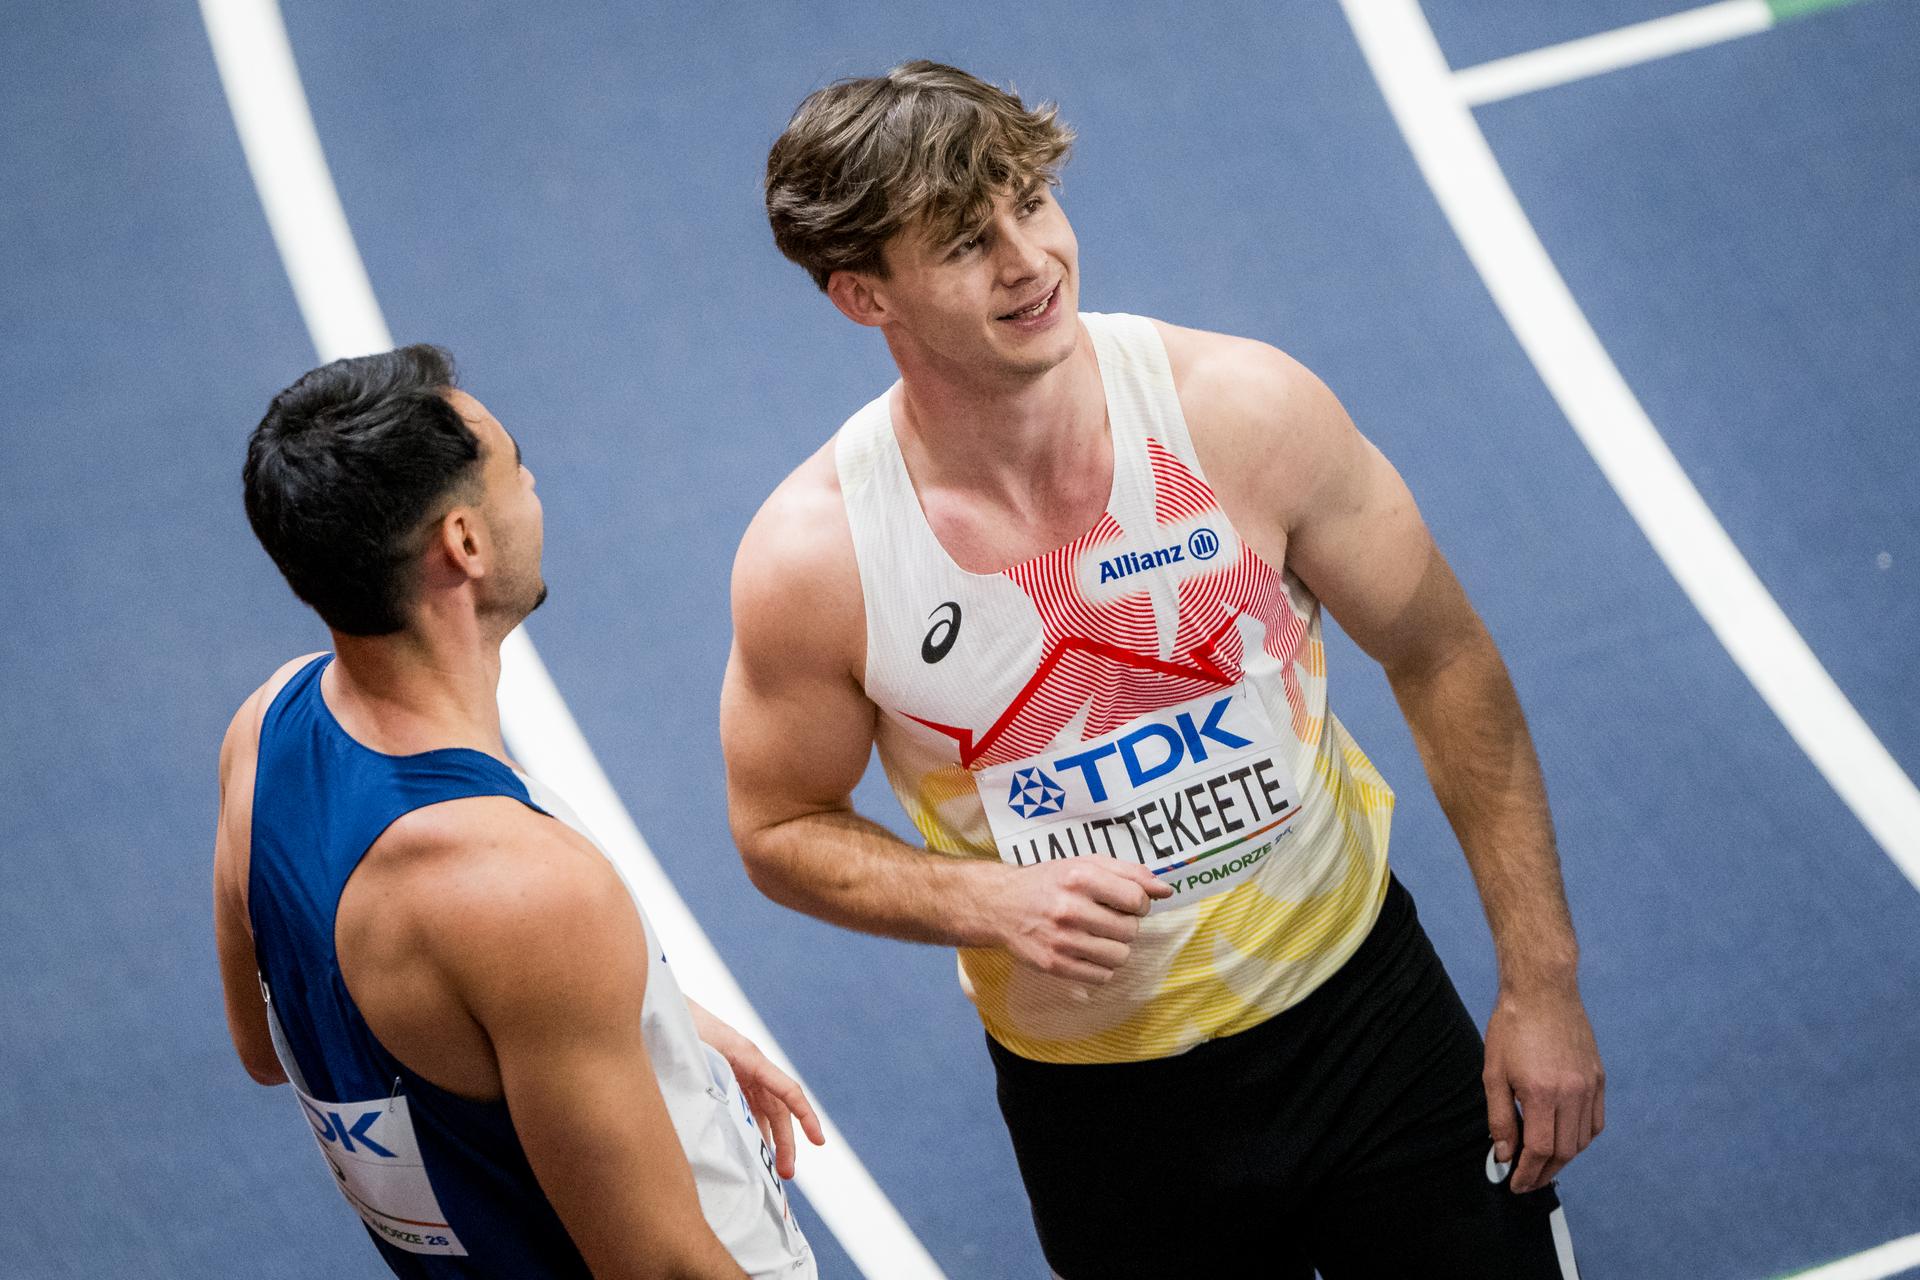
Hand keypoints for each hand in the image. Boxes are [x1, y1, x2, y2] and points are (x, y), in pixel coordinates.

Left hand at [687, 1002, 825, 1178]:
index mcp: (748, 1058)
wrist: (666, 1007)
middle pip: (778, 1109)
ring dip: (772, 1140)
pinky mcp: (728, 1079)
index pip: (786, 1090)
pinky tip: (751, 1151)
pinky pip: (749, 1108)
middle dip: (786, 1142)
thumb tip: (713, 1114)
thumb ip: (706, 1075)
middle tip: (786, 1174)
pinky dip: (754, 1130)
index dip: (805, 1115)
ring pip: (765, 1112)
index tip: (819, 1141)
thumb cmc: (681, 1024)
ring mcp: (740, 1074)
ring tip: (773, 1172)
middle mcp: (750, 1067)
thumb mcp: (695, 1049)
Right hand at [986, 858, 1173, 983]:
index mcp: (1080, 877)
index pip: (1136, 899)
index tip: (1127, 903)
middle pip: (1130, 931)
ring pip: (1119, 956)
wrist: (1001, 905)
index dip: (1140, 903)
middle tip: (1107, 919)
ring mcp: (1061, 940)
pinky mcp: (1054, 965)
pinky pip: (1101, 977)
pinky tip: (1086, 951)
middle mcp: (1070, 908)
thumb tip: (1166, 890)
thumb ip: (1129, 873)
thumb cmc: (1050, 882)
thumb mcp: (1086, 864)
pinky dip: (1100, 967)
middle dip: (1126, 926)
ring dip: (1115, 948)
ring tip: (1097, 936)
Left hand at [1483, 986, 1604, 1193]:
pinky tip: (1565, 1142)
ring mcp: (1589, 1086)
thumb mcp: (1493, 1073)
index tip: (1515, 1183)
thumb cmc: (1512, 1027)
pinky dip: (1581, 1139)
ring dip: (1562, 1159)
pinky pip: (1595, 1122)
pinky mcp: (1599, 1079)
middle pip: (1563, 1151)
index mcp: (1542, 1093)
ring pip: (1582, 1141)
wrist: (1543, 990)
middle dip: (1543, 1173)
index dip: (1526, 1173)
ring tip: (1542, 1165)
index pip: (1539, 1150)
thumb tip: (1504, 1154)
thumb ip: (1500, 1118)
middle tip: (1526, 1181)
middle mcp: (1572, 1093)